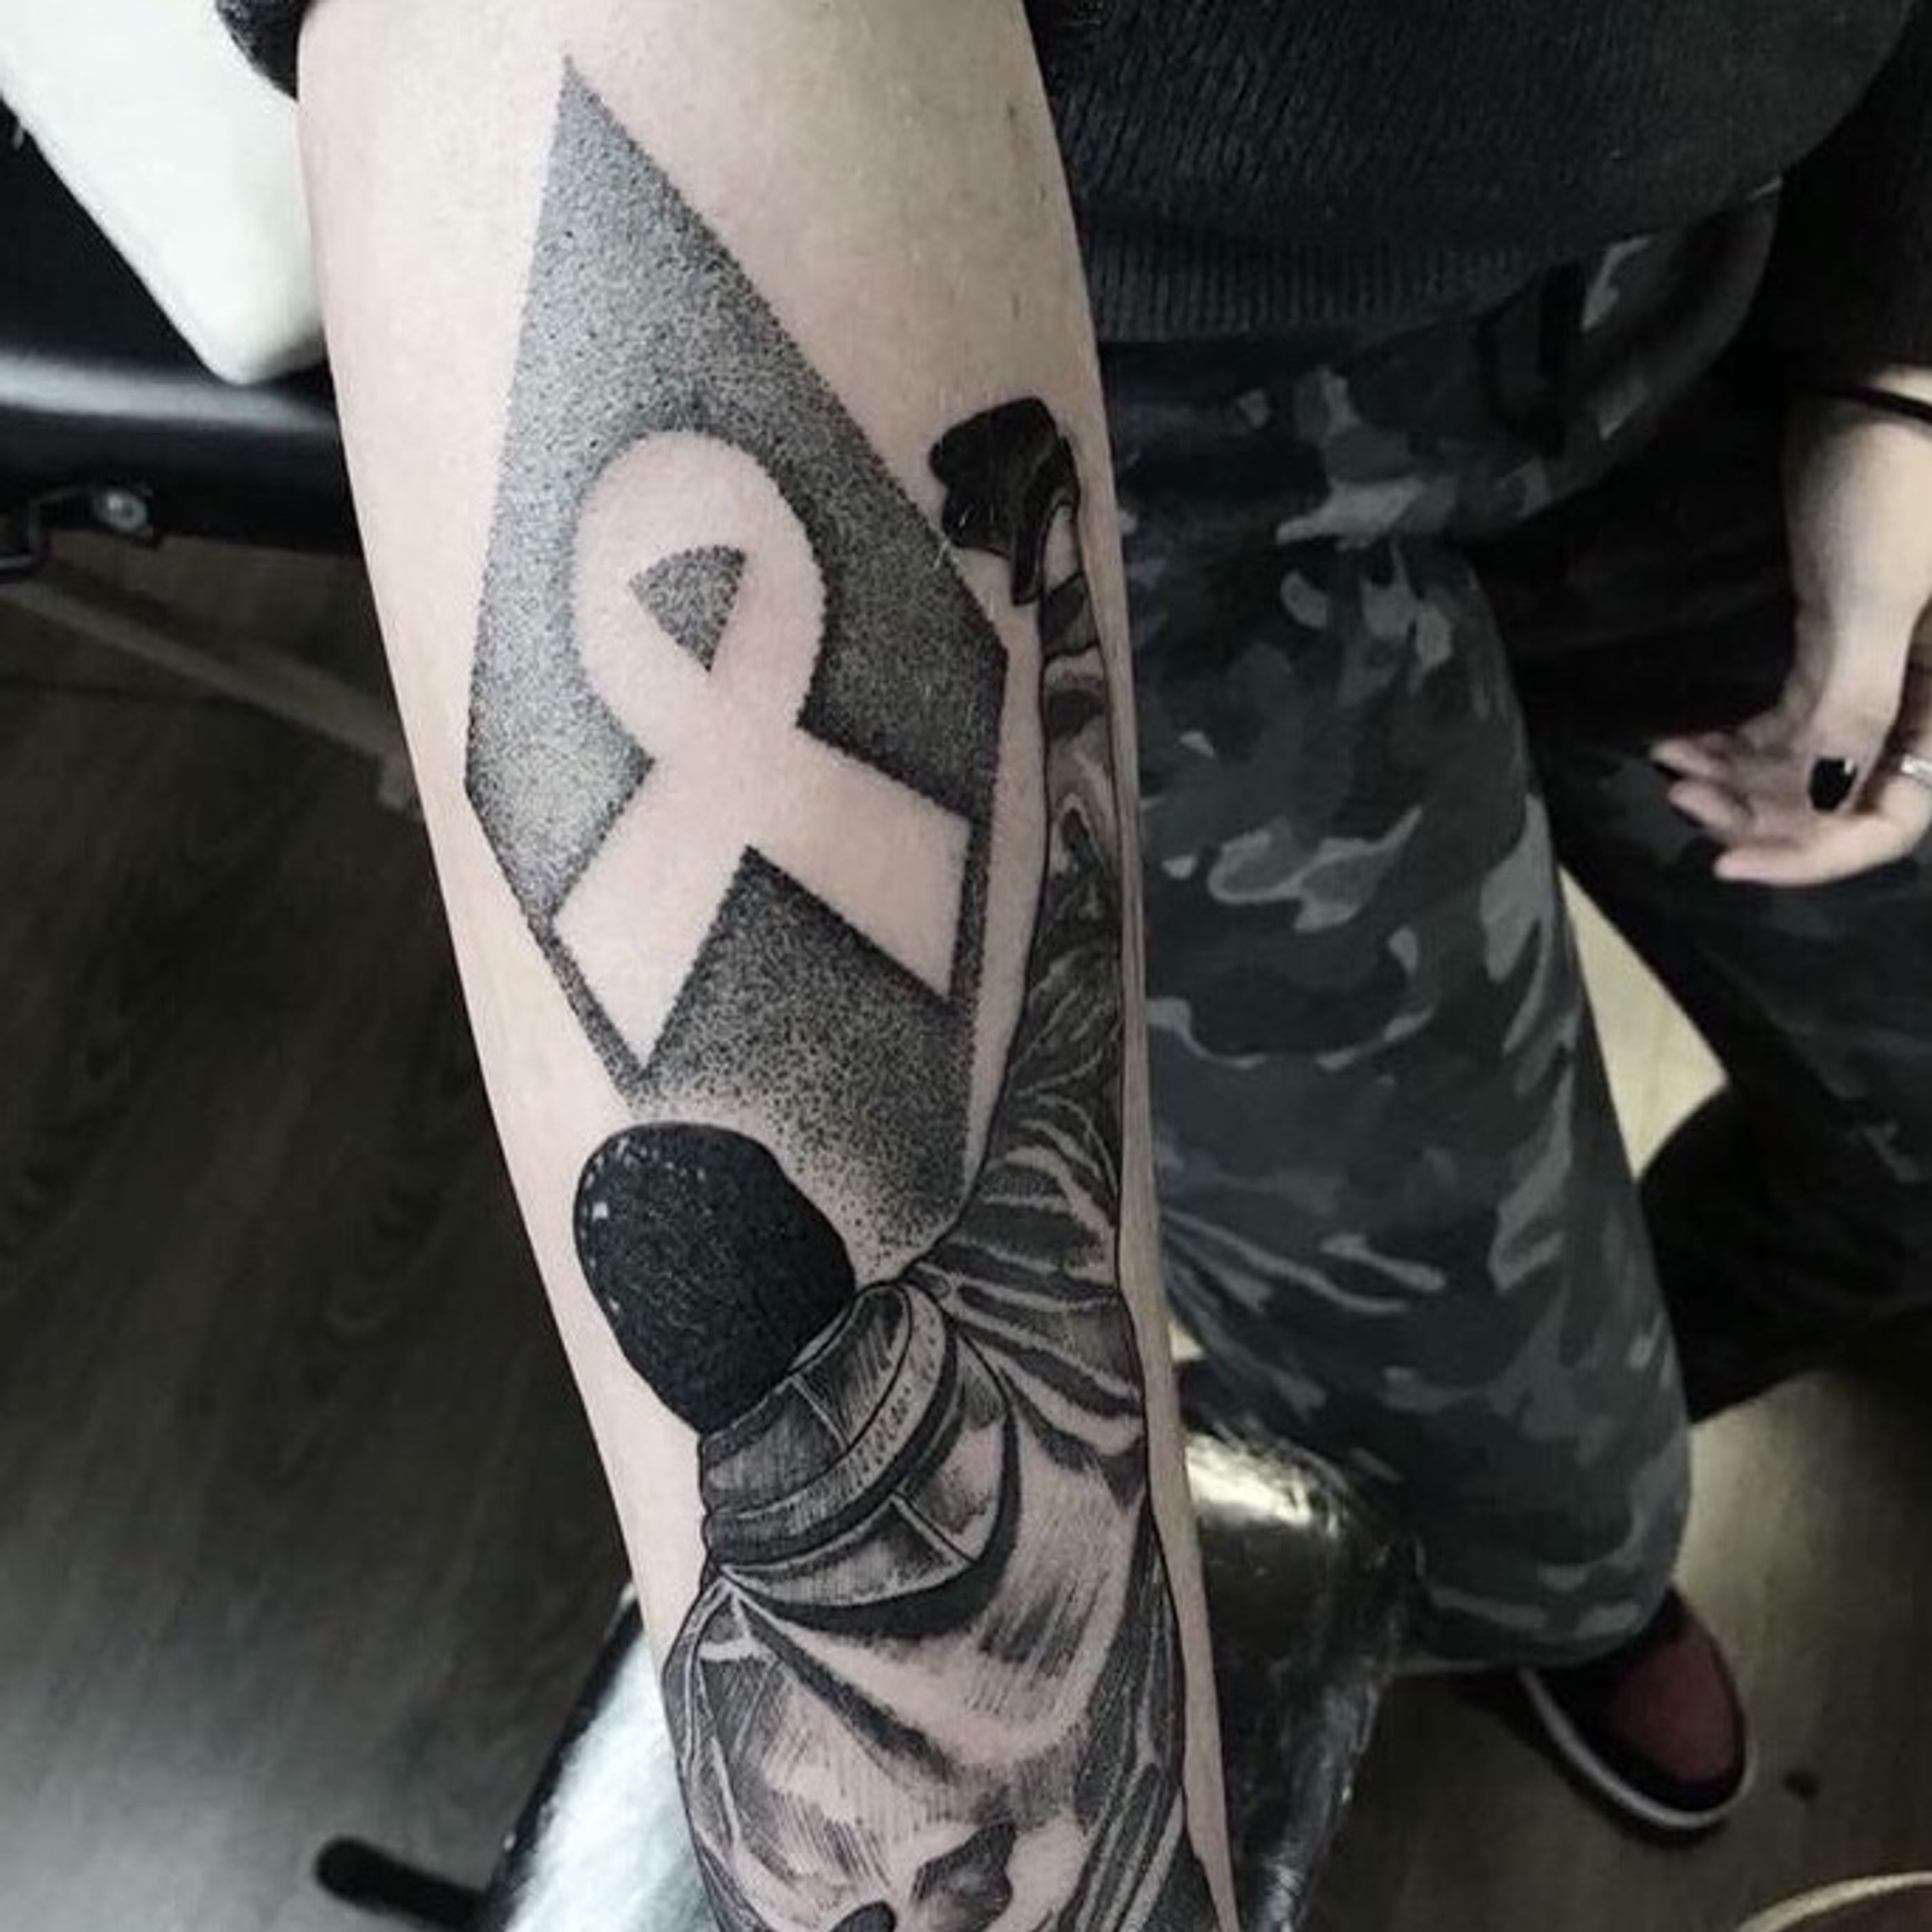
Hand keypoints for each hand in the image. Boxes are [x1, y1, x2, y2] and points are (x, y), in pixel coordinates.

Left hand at [1652, 368, 1931, 885]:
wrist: (1875, 388)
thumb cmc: (1894, 484)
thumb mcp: (1876, 599)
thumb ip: (1855, 703)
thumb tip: (1824, 802)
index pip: (1895, 819)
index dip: (1813, 854)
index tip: (1725, 863)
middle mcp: (1926, 698)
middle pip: (1841, 799)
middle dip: (1759, 813)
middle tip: (1682, 801)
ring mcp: (1881, 671)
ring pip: (1806, 762)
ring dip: (1736, 779)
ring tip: (1668, 771)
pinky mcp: (1838, 639)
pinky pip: (1789, 718)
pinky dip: (1736, 739)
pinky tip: (1679, 741)